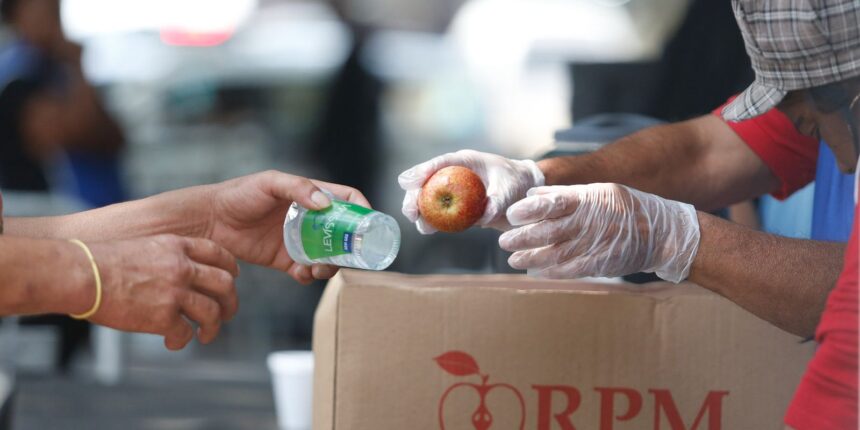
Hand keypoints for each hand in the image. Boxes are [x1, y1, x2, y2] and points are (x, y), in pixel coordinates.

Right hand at [86, 235, 238, 349]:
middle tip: (227, 312)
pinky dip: (183, 341)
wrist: (80, 274)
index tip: (233, 276)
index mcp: (176, 246)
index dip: (230, 266)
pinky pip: (185, 333)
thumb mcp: (142, 245)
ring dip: (212, 326)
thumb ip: (164, 257)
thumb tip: (175, 274)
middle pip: (224, 284)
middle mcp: (182, 267)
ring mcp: (175, 292)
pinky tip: (174, 343)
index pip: (217, 253)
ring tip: (206, 335)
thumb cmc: (98, 261)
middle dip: (230, 301)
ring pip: (212, 312)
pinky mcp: (163, 316)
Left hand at [202, 171, 370, 283]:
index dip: (362, 211)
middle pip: (343, 233)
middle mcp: (309, 218)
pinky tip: (301, 272)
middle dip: (349, 246)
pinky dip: (309, 275)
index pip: (347, 200)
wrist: (209, 221)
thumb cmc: (238, 194)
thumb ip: (297, 188)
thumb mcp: (269, 183)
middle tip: (347, 256)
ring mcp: (298, 240)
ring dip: (331, 264)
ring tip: (320, 268)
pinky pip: (306, 271)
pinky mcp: (285, 260)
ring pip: (328, 255)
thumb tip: (324, 204)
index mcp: (310, 196)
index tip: (368, 226)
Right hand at [398, 150, 544, 232]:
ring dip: (421, 212)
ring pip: (430, 199)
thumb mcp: (510, 189)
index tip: (407, 182)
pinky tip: (427, 229)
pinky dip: (432, 221)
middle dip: (415, 196)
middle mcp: (456, 174)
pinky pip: (440, 213)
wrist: (524, 192)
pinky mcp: (457, 207)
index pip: (441, 163)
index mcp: (466, 161)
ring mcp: (454, 191)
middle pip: (428, 182)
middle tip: (410, 212)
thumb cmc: (517, 182)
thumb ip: (497, 200)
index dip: (422, 171)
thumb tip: (483, 217)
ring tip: (420, 225)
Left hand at [498, 184, 699, 282]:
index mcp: (588, 200)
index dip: (529, 210)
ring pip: (556, 253)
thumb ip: (564, 194)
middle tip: (503, 241)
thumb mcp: (599, 191)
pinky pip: (571, 270)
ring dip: (531, 257)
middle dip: (523, 237)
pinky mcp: (600, 264)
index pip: (552, 202)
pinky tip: (535, 271)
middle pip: (549, 230)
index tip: (512, 215)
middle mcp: (589, 222)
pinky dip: (551, 272)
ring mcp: (595, 245)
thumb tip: (532, 195)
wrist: (660, 234)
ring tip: (512, 259)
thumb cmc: (625, 208)